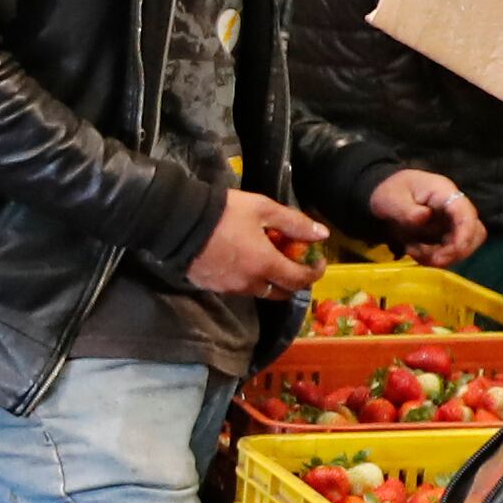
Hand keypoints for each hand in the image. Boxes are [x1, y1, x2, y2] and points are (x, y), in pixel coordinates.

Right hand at [185, 190, 329, 297]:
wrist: (179, 222)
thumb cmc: (225, 212)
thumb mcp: (263, 209)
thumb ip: (295, 223)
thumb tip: (322, 234)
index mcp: (266, 264)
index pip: (300, 279)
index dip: (314, 272)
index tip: (318, 260)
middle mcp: (251, 283)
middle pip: (282, 293)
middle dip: (294, 280)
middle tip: (294, 261)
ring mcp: (230, 288)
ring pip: (260, 291)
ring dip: (270, 280)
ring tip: (265, 259)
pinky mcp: (212, 287)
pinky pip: (238, 288)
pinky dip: (248, 279)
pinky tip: (241, 261)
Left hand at [368, 169, 486, 263]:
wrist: (386, 195)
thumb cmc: (390, 192)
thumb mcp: (390, 199)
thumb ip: (406, 209)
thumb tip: (424, 217)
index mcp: (444, 192)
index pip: (466, 213)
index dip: (465, 234)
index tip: (453, 252)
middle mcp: (454, 208)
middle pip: (475, 232)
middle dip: (457, 251)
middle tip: (432, 260)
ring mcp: (451, 223)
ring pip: (464, 245)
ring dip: (444, 256)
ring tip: (415, 252)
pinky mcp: (445, 235)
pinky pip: (448, 251)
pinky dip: (434, 257)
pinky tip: (414, 250)